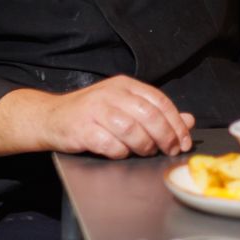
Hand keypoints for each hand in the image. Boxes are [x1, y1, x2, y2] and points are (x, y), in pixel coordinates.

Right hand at [42, 75, 194, 157]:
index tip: (185, 141)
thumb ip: (156, 113)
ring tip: (146, 152)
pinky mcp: (82, 128)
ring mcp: (95, 110)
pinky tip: (122, 153)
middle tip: (170, 150)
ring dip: (144, 145)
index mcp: (125, 85)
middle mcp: (111, 94)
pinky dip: (120, 152)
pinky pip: (109, 144)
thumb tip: (188, 121)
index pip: (160, 101)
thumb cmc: (91, 114)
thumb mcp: (125, 107)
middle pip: (149, 115)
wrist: (51, 117)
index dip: (176, 123)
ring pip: (131, 129)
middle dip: (165, 136)